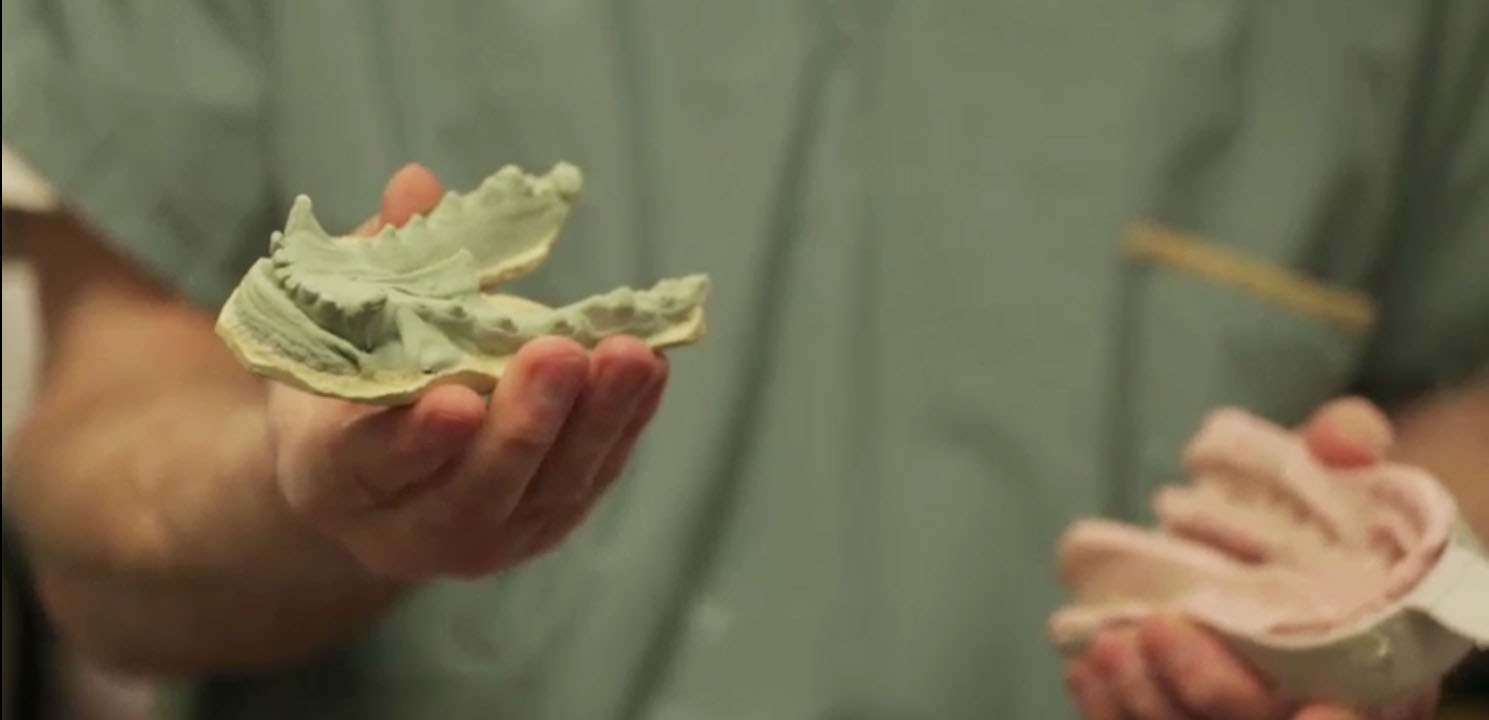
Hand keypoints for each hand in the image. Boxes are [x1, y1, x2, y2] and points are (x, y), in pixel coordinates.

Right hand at [266, 164, 667, 579]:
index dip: (415, 437)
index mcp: (333, 477)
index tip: (455, 401)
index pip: (375, 462)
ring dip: (596, 422)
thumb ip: (378, 258)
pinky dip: (623, 425)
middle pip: (476, 489)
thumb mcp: (339, 313)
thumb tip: (417, 185)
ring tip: (631, 356)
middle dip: (525, 423)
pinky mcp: (543, 526)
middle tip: (561, 354)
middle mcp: (406, 528)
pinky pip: (590, 480)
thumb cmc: (345, 371)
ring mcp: (483, 537)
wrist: (365, 460)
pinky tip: (649, 371)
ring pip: (547, 490)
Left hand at [1063, 397, 1441, 719]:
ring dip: (1144, 700)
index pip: (1359, 713)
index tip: (1314, 712)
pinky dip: (1110, 709)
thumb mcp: (1343, 482)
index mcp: (1372, 669)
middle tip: (1158, 628)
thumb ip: (1349, 458)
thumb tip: (1338, 433)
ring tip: (1107, 643)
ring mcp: (1240, 713)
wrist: (1270, 546)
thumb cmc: (1321, 521)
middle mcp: (1309, 703)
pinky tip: (1086, 667)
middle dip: (1209, 690)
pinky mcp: (1178, 712)